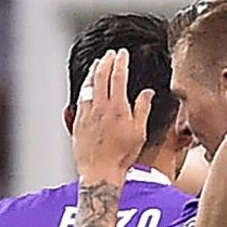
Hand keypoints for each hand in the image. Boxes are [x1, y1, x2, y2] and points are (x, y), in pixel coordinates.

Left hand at [72, 48, 153, 185]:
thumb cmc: (122, 156)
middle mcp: (100, 108)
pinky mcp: (78, 121)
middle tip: (110, 54)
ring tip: (98, 64)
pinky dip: (85, 87)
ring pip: (88, 85)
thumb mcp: (139, 133)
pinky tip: (87, 85)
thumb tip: (147, 92)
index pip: (118, 77)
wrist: (100, 172)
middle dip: (106, 61)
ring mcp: (87, 114)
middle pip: (101, 76)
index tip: (123, 54)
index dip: (121, 62)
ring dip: (93, 71)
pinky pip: (81, 98)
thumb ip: (143, 109)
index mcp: (118, 108)